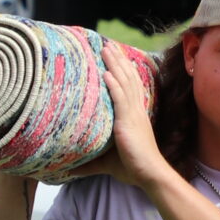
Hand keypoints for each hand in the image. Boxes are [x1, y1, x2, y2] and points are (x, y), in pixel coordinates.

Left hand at [94, 40, 164, 189]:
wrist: (150, 174)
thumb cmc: (133, 168)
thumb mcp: (108, 163)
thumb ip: (89, 164)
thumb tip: (69, 171)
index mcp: (134, 115)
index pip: (129, 87)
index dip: (122, 70)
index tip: (114, 57)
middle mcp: (135, 110)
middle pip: (127, 79)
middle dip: (118, 61)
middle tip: (108, 45)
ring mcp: (133, 115)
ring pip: (124, 83)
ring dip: (115, 65)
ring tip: (106, 49)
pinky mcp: (128, 122)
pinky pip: (121, 99)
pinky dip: (114, 85)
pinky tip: (106, 73)